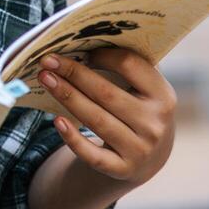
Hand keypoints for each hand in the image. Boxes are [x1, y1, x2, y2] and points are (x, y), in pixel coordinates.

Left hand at [38, 47, 175, 186]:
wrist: (149, 159)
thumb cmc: (139, 111)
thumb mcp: (145, 92)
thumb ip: (128, 68)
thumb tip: (88, 39)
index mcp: (163, 96)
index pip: (130, 65)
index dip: (102, 54)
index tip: (80, 49)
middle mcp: (154, 123)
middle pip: (106, 92)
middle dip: (73, 73)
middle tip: (47, 60)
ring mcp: (140, 149)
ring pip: (95, 119)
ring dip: (66, 96)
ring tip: (45, 79)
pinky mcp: (122, 169)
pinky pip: (92, 154)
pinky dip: (73, 138)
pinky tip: (56, 121)